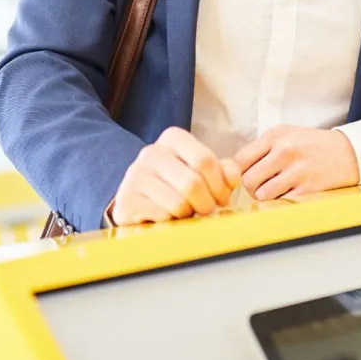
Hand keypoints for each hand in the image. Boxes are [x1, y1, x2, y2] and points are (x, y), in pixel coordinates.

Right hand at [111, 127, 241, 225]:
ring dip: (189, 214)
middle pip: (193, 183)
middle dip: (207, 203)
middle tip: (207, 210)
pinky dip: (172, 222)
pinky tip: (168, 216)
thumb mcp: (201, 172)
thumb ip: (222, 171)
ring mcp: (136, 175)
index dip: (220, 185)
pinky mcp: (128, 200)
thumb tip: (233, 177)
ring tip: (186, 212)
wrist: (137, 199)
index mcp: (173, 138)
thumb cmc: (175, 184)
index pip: (204, 160)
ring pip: (178, 203)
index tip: (222, 197)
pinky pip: (163, 216)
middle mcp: (152, 152)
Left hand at [234, 126, 359, 200]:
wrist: (349, 152)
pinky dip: (282, 202)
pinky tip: (290, 194)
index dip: (238, 173)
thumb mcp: (287, 135)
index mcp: (275, 135)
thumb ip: (262, 148)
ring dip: (266, 197)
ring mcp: (297, 171)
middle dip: (251, 188)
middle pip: (248, 180)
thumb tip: (235, 169)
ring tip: (276, 191)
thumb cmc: (313, 145)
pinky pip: (281, 202)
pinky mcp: (309, 188)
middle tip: (261, 187)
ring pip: (262, 194)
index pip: (240, 160)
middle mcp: (284, 151)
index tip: (245, 177)